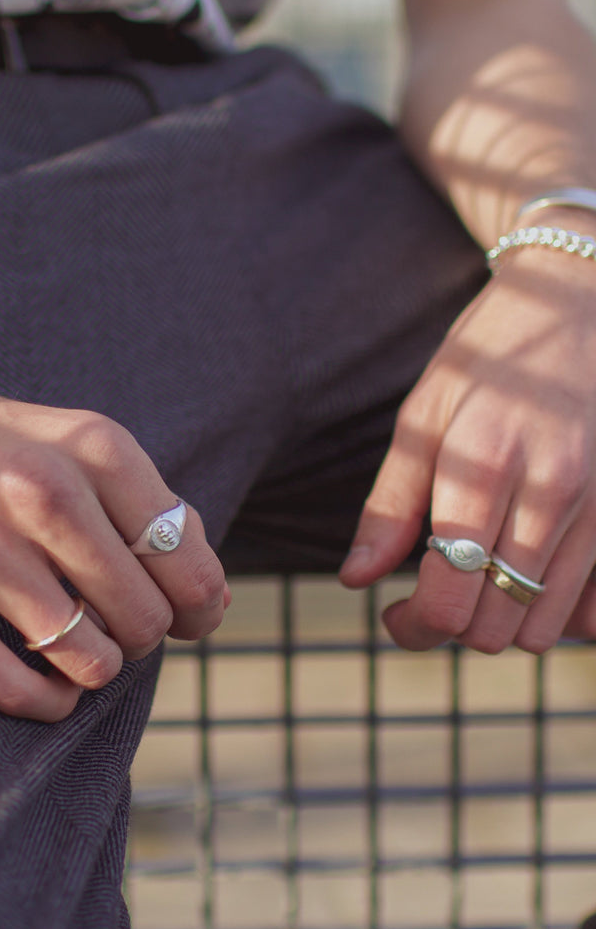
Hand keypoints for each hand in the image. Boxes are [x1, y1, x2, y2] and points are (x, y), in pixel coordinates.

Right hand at [0, 357, 226, 719]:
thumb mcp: (68, 442)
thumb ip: (143, 508)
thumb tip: (209, 596)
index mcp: (93, 446)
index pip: (188, 562)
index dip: (197, 605)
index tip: (181, 616)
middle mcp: (40, 491)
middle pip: (145, 618)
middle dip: (140, 635)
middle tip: (110, 622)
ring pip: (91, 660)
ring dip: (93, 667)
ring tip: (72, 644)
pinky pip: (20, 690)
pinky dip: (47, 701)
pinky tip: (42, 681)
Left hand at [339, 247, 595, 653]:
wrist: (583, 301)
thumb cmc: (489, 358)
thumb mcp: (423, 418)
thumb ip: (390, 505)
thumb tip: (355, 579)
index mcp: (483, 468)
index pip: (450, 597)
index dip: (414, 627)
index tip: (395, 616)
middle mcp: (551, 495)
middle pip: (497, 627)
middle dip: (453, 626)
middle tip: (431, 595)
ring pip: (547, 627)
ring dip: (502, 621)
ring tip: (477, 580)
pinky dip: (557, 612)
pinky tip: (529, 576)